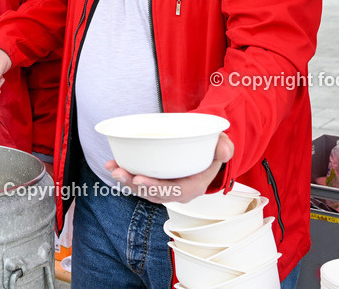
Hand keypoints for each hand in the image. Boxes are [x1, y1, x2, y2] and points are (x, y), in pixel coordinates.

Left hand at [105, 133, 234, 203]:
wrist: (206, 149)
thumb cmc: (213, 147)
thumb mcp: (223, 145)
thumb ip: (225, 147)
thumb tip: (223, 151)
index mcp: (195, 186)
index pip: (174, 191)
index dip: (156, 188)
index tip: (140, 179)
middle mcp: (178, 191)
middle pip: (154, 193)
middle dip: (134, 184)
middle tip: (119, 172)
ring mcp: (166, 188)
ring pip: (144, 190)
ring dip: (126, 180)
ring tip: (112, 167)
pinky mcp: (157, 181)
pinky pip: (141, 182)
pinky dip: (127, 175)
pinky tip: (113, 164)